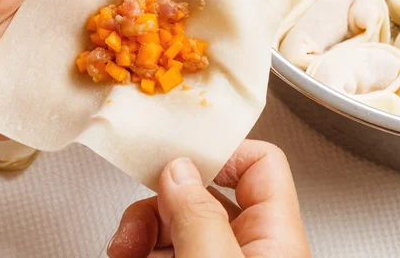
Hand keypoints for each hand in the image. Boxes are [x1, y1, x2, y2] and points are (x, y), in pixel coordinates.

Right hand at [107, 140, 311, 257]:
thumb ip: (198, 216)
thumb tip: (178, 169)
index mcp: (275, 237)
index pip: (262, 165)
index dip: (222, 152)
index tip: (178, 158)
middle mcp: (249, 247)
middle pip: (204, 194)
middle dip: (161, 202)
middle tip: (137, 222)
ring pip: (177, 223)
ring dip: (141, 229)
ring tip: (124, 248)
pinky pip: (165, 248)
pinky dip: (141, 248)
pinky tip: (127, 254)